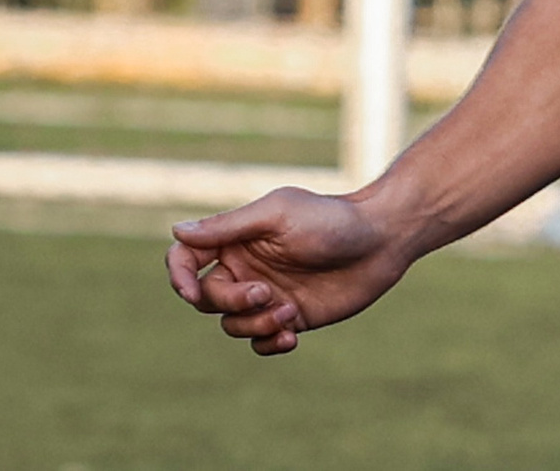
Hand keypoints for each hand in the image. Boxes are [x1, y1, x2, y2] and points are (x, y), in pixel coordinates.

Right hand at [165, 187, 414, 355]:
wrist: (382, 239)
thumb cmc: (331, 220)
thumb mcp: (278, 215)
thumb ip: (228, 227)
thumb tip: (176, 230)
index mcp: (237, 239)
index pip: (186, 258)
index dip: (178, 277)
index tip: (191, 292)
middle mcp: (246, 268)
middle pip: (208, 299)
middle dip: (232, 302)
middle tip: (266, 293)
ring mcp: (267, 294)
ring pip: (232, 324)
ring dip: (254, 324)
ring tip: (289, 312)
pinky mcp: (289, 317)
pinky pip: (259, 342)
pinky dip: (268, 343)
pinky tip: (292, 337)